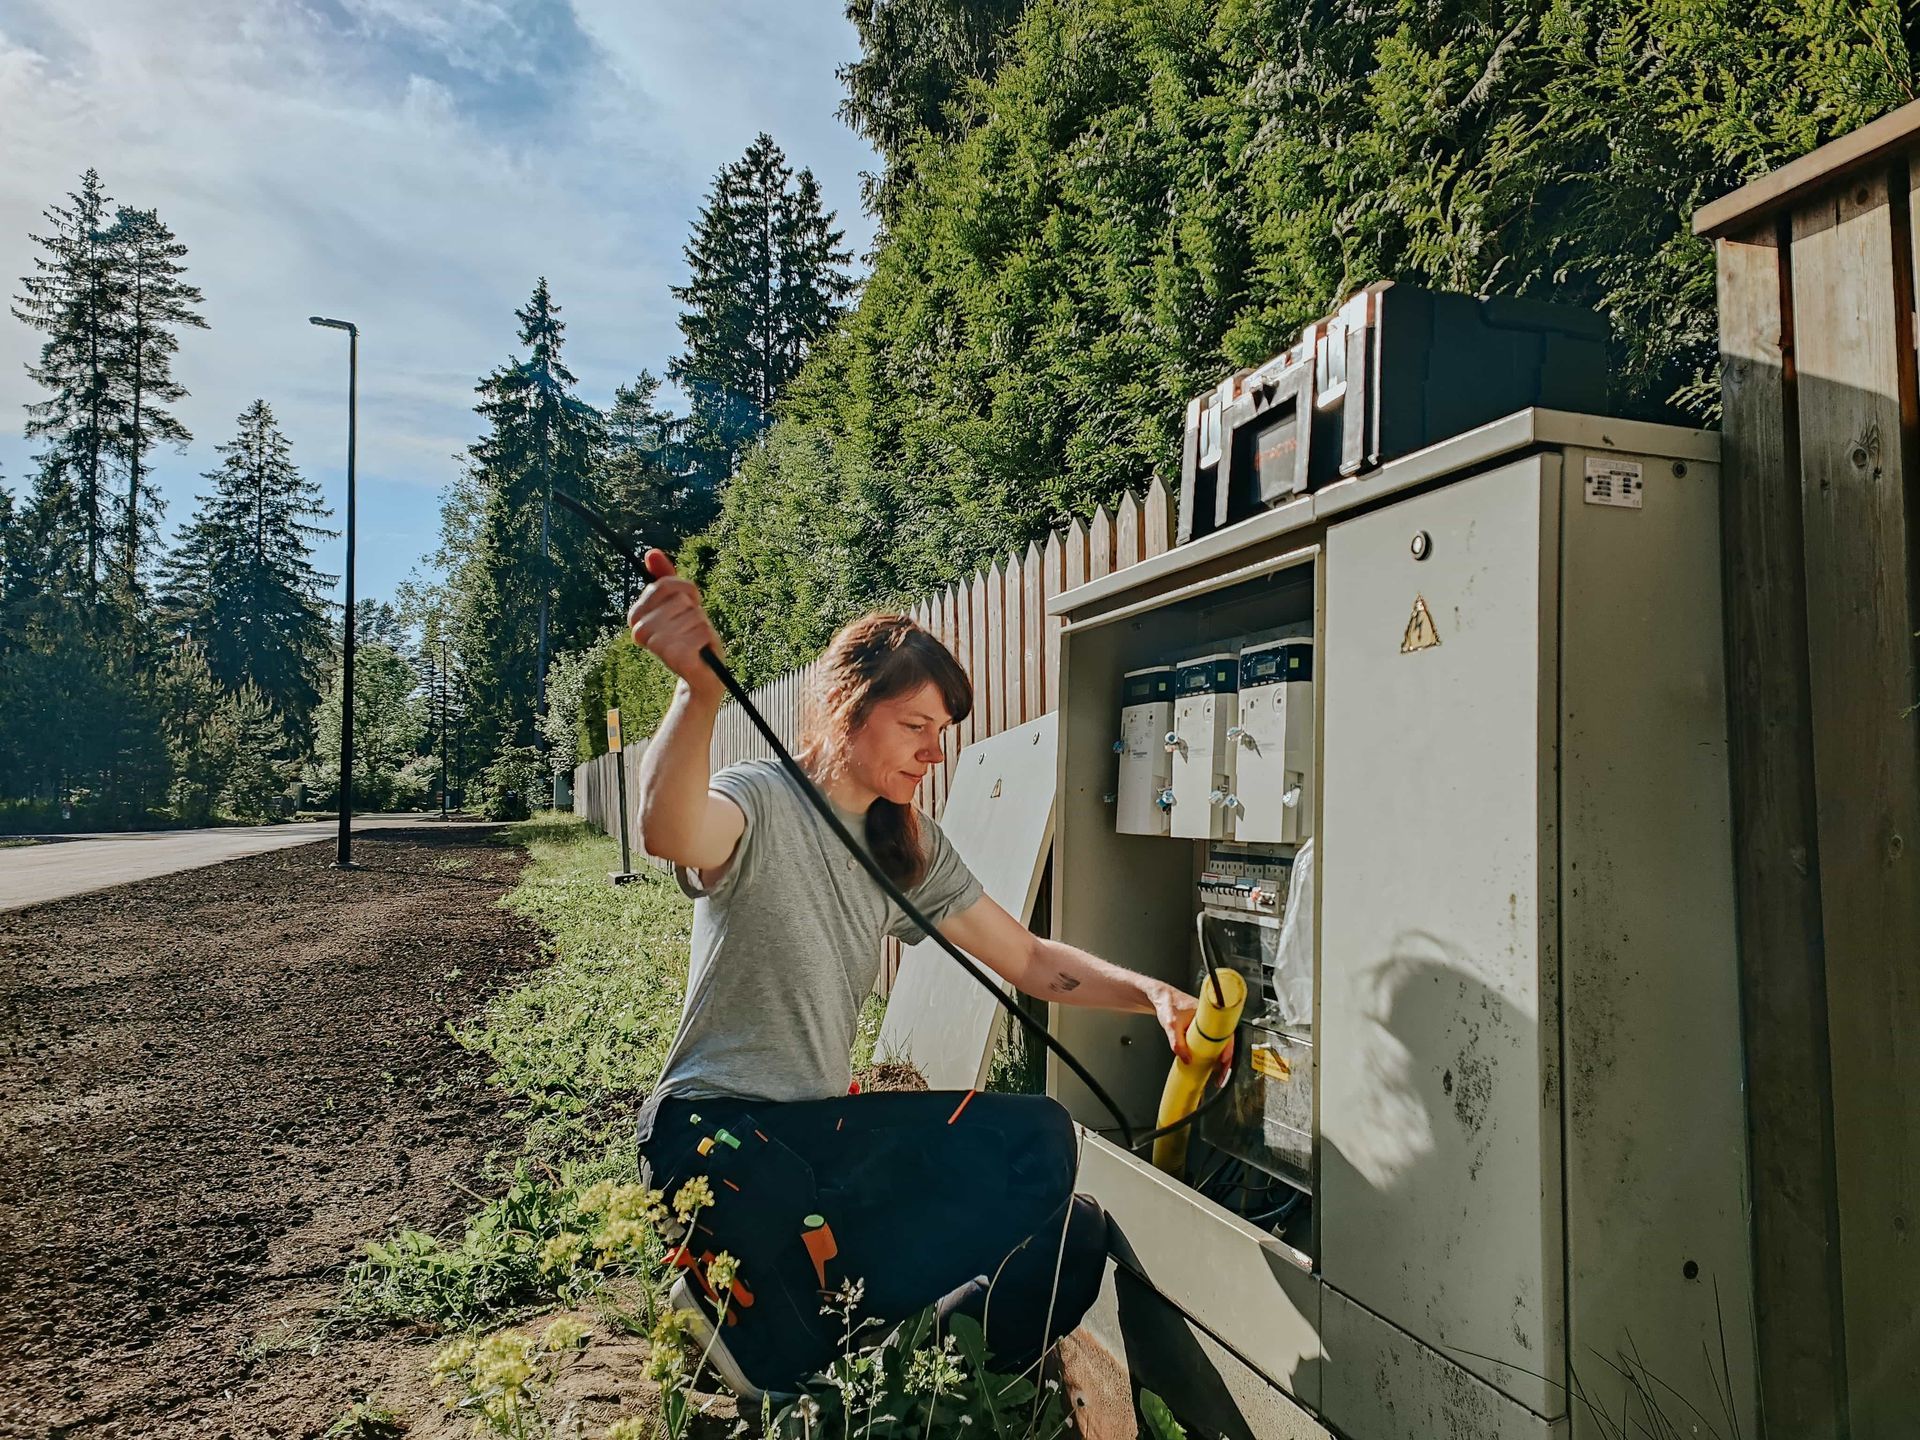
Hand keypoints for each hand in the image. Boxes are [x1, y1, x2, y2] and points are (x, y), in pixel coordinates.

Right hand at [627, 550, 724, 699]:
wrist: (700, 674)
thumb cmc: (689, 635)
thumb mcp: (678, 603)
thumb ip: (664, 578)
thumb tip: (651, 552)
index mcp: (635, 617)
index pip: (664, 585)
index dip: (684, 593)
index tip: (685, 608)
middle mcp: (639, 631)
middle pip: (680, 600)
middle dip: (693, 612)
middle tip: (690, 630)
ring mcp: (656, 645)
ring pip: (693, 615)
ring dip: (702, 626)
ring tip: (696, 641)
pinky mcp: (675, 657)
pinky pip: (702, 631)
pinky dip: (708, 638)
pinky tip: (700, 651)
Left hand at [1152, 984, 1234, 1077]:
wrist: (1161, 996)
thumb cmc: (1168, 1003)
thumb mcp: (1171, 1025)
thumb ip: (1177, 1043)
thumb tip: (1186, 1059)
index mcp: (1209, 1013)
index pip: (1225, 1032)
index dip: (1228, 1048)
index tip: (1224, 1060)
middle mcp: (1212, 1018)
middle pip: (1225, 1041)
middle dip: (1226, 1058)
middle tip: (1222, 1073)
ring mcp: (1208, 1023)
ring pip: (1220, 1042)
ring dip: (1220, 1057)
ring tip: (1218, 1073)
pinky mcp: (1203, 1028)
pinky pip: (1212, 1041)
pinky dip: (1213, 1053)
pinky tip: (1210, 1063)